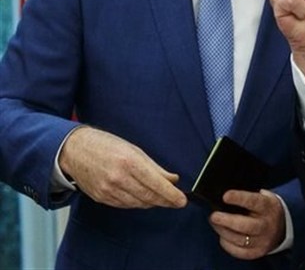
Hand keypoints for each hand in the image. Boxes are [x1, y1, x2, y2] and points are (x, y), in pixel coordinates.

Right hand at [58, 126, 186, 208]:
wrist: (75, 150)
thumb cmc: (106, 146)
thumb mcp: (135, 150)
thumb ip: (155, 167)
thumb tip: (173, 180)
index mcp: (129, 162)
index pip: (156, 184)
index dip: (172, 195)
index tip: (182, 200)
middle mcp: (119, 178)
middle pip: (148, 197)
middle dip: (165, 201)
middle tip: (176, 201)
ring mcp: (108, 190)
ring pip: (138, 203)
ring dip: (152, 202)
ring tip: (161, 198)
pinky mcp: (101, 198)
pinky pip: (125, 205)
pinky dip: (137, 203)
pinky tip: (143, 198)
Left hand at [209, 189, 285, 259]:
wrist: (282, 227)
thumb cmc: (266, 209)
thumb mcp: (264, 197)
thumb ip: (248, 195)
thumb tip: (225, 195)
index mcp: (268, 206)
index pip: (253, 201)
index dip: (239, 198)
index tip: (225, 196)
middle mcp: (267, 224)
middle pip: (246, 225)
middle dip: (227, 221)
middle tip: (214, 216)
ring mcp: (263, 240)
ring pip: (240, 240)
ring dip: (223, 232)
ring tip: (215, 223)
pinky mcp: (257, 252)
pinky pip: (239, 251)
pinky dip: (227, 244)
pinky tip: (222, 236)